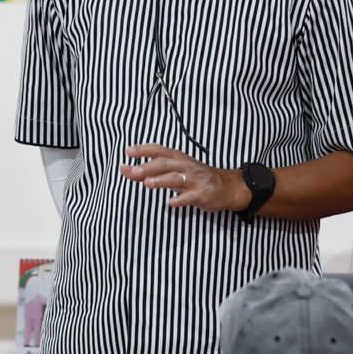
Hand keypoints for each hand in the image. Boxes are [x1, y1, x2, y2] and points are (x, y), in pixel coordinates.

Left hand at [120, 144, 247, 212]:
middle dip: (148, 167)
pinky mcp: (202, 194)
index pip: (159, 150)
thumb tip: (125, 170)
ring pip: (176, 178)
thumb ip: (150, 171)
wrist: (227, 186)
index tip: (128, 152)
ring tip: (147, 184)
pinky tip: (171, 203)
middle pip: (165, 164)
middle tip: (132, 171)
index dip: (144, 150)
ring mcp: (194, 180)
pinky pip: (190, 196)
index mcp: (178, 158)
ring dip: (161, 180)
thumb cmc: (195, 177)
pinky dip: (180, 199)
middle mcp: (185, 166)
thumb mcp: (174, 171)